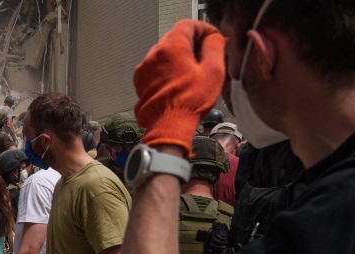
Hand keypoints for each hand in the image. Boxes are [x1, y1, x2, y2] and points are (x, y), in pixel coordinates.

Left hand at [133, 19, 226, 155]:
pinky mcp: (141, 82)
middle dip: (191, 44)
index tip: (212, 39)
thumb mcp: (213, 70)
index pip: (187, 25)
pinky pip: (156, 69)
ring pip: (164, 54)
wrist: (168, 126)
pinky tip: (179, 82)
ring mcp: (144, 68)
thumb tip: (213, 37)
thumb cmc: (190, 101)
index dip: (202, 29)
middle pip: (174, 38)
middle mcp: (154, 54)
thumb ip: (214, 47)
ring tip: (193, 72)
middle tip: (206, 56)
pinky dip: (167, 70)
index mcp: (171, 46)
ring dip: (179, 58)